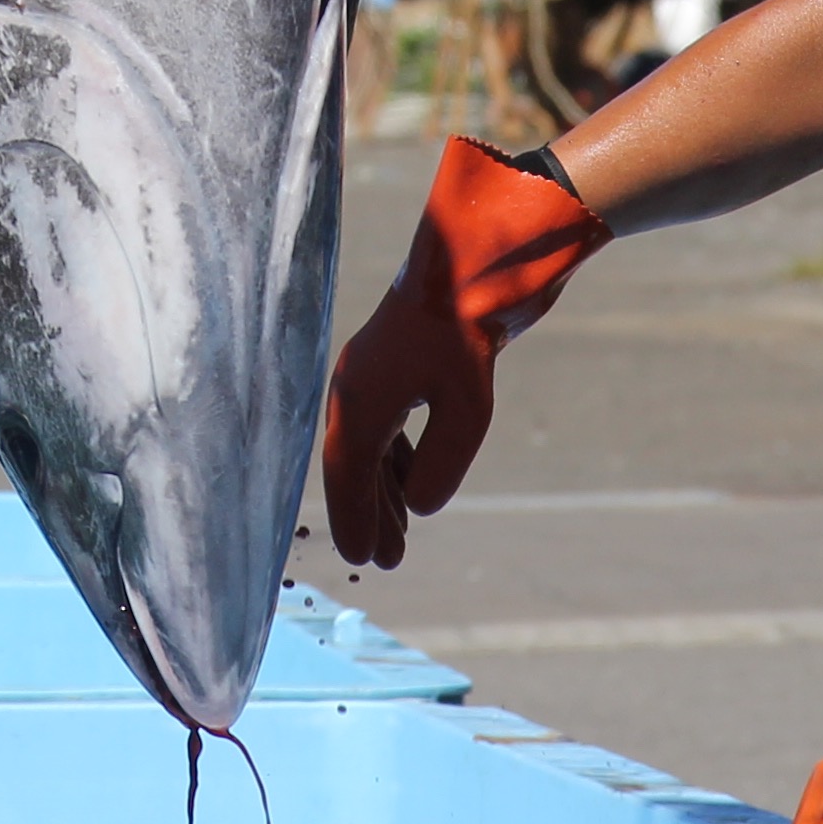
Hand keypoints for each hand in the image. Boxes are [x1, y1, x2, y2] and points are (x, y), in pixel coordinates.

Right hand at [315, 141, 610, 567]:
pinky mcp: (402, 363)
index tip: (361, 557)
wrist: (475, 262)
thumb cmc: (466, 334)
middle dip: (368, 513)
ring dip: (384, 490)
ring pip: (370, 447)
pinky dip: (395, 460)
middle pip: (352, 464)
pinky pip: (386, 426)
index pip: (347, 474)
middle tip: (386, 561)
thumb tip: (419, 506)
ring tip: (402, 536)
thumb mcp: (463, 413)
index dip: (354, 518)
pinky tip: (411, 484)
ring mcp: (377, 372)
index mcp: (358, 399)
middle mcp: (357, 386)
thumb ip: (437, 467)